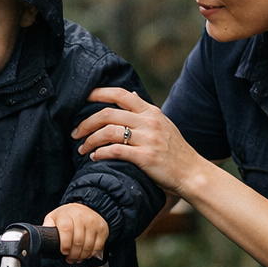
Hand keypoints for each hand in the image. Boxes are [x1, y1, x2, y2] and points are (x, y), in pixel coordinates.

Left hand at [43, 203, 108, 262]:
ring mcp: (93, 222)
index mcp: (67, 214)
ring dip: (82, 256)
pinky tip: (86, 254)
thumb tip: (42, 236)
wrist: (88, 206)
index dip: (65, 244)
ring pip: (88, 246)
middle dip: (73, 254)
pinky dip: (91, 254)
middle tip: (69, 259)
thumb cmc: (69, 214)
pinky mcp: (102, 228)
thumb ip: (48, 226)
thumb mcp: (54, 216)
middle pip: (78, 241)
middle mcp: (81, 217)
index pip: (66, 230)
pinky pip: (98, 246)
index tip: (64, 252)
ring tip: (77, 258)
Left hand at [72, 87, 200, 196]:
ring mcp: (148, 139)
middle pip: (108, 114)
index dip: (99, 93)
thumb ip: (145, 111)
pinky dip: (101, 153)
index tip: (83, 98)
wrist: (192, 173)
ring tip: (82, 148)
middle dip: (86, 123)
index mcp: (151, 112)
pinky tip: (95, 157)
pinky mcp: (146, 157)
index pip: (121, 94)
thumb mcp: (164, 124)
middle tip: (75, 133)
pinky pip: (116, 151)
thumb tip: (132, 95)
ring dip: (90, 140)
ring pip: (109, 132)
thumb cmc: (176, 151)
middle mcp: (149, 122)